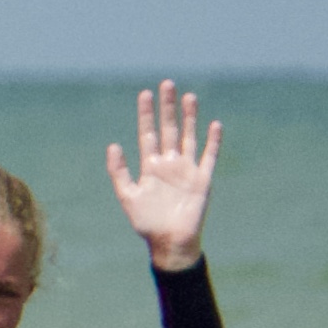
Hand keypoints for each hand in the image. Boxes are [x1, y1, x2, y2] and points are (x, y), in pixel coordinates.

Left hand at [108, 83, 220, 270]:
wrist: (170, 243)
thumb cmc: (147, 223)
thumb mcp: (128, 196)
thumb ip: (119, 171)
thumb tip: (113, 145)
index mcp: (150, 166)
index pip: (148, 133)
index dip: (146, 114)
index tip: (145, 93)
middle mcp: (169, 163)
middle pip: (169, 129)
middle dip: (167, 108)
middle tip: (166, 84)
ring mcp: (187, 170)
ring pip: (188, 137)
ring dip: (189, 117)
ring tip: (189, 96)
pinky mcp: (202, 179)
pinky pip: (208, 156)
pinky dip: (212, 141)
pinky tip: (214, 124)